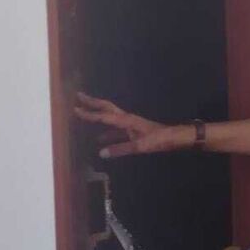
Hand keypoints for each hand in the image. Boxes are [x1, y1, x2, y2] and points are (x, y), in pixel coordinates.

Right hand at [74, 92, 188, 157]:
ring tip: (84, 114)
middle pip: (106, 108)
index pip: (103, 116)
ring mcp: (130, 123)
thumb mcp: (139, 146)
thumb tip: (101, 153)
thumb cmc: (159, 140)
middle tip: (78, 96)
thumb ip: (120, 149)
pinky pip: (115, 128)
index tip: (75, 109)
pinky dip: (105, 131)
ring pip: (109, 117)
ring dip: (97, 115)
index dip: (88, 114)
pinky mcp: (133, 130)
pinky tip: (99, 139)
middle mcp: (126, 118)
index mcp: (126, 120)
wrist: (174, 138)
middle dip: (92, 102)